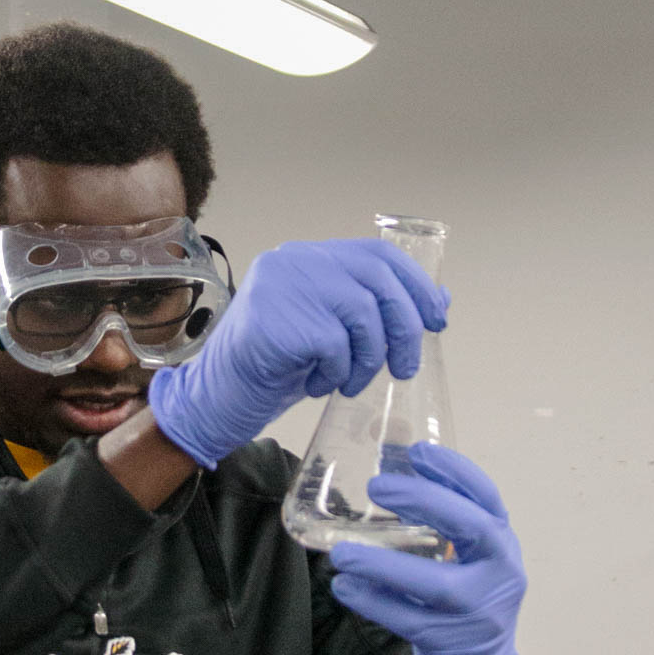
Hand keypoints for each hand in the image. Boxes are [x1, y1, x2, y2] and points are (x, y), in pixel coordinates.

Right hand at [148, 238, 447, 468]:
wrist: (214, 399)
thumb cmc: (270, 368)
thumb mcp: (327, 333)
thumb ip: (370, 310)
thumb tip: (439, 301)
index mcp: (305, 257)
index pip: (376, 255)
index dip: (415, 286)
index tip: (436, 319)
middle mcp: (293, 262)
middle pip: (377, 281)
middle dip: (404, 328)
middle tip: (407, 367)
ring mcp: (282, 287)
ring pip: (362, 316)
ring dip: (367, 361)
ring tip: (346, 383)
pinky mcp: (278, 320)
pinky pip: (336, 348)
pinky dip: (334, 375)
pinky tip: (312, 384)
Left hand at [327, 442, 536, 654]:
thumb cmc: (462, 602)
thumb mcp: (462, 558)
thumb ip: (434, 518)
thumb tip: (386, 461)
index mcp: (500, 545)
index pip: (488, 498)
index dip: (457, 470)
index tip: (418, 450)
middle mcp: (500, 574)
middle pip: (472, 528)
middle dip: (425, 501)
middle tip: (375, 485)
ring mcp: (478, 612)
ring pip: (435, 584)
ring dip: (383, 564)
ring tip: (341, 553)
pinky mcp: (450, 643)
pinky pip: (407, 620)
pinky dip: (372, 603)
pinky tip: (344, 588)